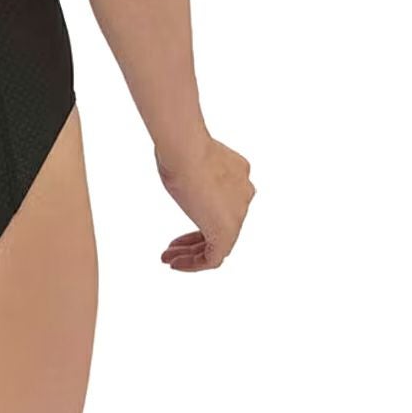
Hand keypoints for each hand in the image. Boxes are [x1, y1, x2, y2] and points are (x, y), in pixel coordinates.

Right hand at [156, 137, 254, 271]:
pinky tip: (175, 264)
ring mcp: (238, 213)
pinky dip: (194, 263)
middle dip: (194, 236)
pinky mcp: (228, 232)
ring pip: (217, 242)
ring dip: (191, 252)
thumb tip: (176, 161)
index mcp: (238, 172)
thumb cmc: (180, 148)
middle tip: (172, 246)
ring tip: (168, 258)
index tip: (180, 210)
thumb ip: (188, 165)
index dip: (199, 207)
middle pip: (219, 221)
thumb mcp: (185, 155)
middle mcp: (243, 194)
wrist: (186, 151)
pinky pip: (213, 257)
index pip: (222, 198)